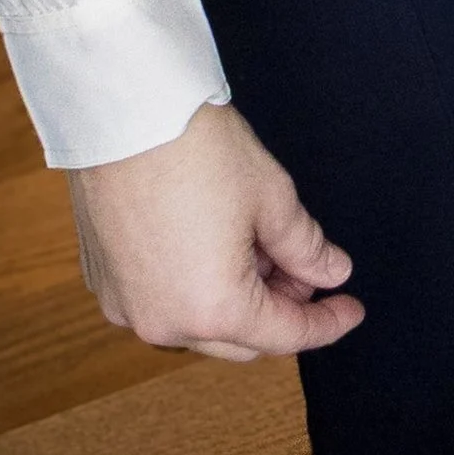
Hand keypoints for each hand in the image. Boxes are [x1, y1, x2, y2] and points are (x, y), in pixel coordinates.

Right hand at [69, 103, 361, 360]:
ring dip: (238, 300)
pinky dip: (197, 288)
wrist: (124, 114)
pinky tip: (217, 246)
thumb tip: (330, 272)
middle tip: (310, 271)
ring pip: (199, 324)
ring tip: (262, 248)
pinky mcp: (102, 279)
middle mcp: (162, 322)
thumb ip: (306, 249)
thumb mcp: (274, 201)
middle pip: (240, 339)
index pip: (285, 334)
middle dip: (281, 309)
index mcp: (211, 311)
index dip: (326, 323)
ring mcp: (124, 303)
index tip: (351, 310)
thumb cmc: (198, 153)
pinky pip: (162, 301)